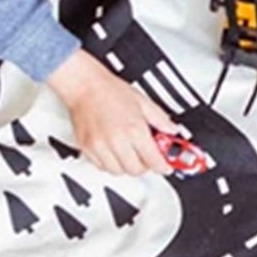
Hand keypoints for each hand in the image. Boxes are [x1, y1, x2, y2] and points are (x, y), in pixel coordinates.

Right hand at [47, 50, 179, 175]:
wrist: (84, 84)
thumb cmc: (110, 90)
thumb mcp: (143, 102)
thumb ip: (160, 119)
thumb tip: (172, 130)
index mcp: (134, 130)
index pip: (154, 161)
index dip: (163, 166)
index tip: (166, 167)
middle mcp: (117, 141)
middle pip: (136, 170)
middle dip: (145, 166)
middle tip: (147, 157)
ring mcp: (100, 146)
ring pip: (118, 172)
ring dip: (127, 166)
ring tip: (130, 153)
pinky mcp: (86, 148)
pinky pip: (101, 167)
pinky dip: (110, 164)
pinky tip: (114, 152)